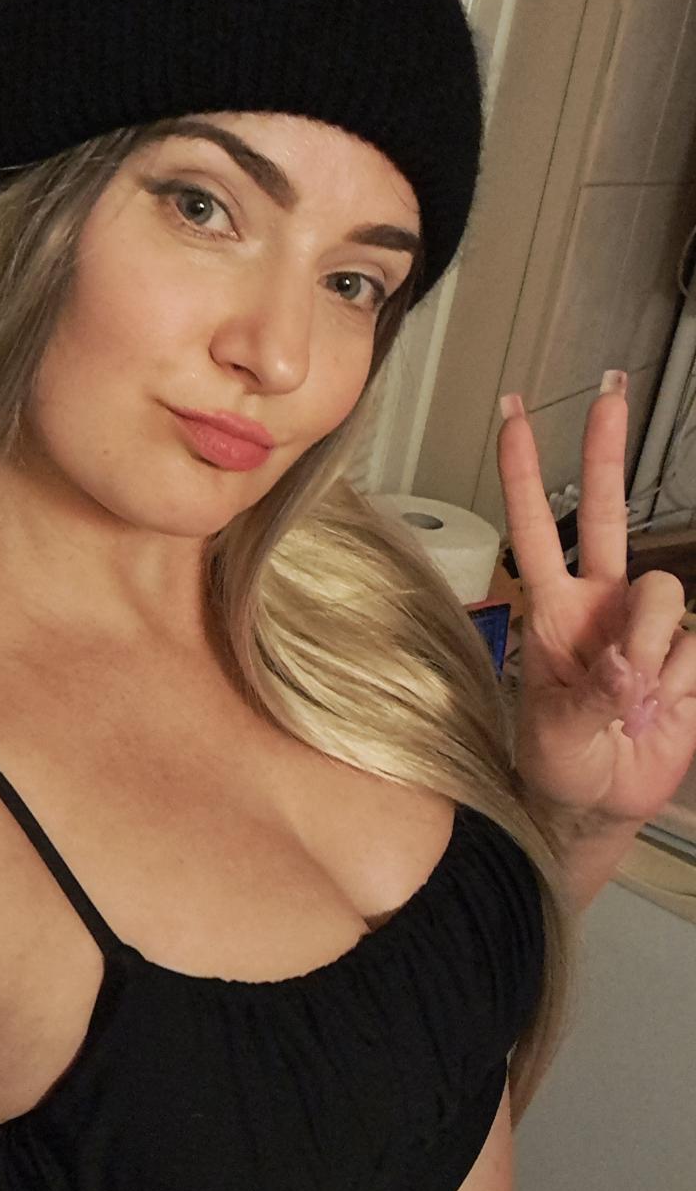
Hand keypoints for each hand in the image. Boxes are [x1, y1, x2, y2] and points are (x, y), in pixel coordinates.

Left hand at [496, 371, 695, 827]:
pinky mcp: (688, 654)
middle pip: (608, 512)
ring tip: (633, 701)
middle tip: (609, 388)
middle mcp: (600, 603)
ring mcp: (647, 626)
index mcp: (552, 611)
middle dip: (605, 449)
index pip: (534, 528)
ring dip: (653, 649)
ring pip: (665, 594)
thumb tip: (629, 666)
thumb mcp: (556, 734)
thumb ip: (591, 696)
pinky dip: (682, 678)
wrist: (599, 802)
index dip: (522, 472)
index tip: (512, 416)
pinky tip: (663, 706)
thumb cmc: (558, 763)